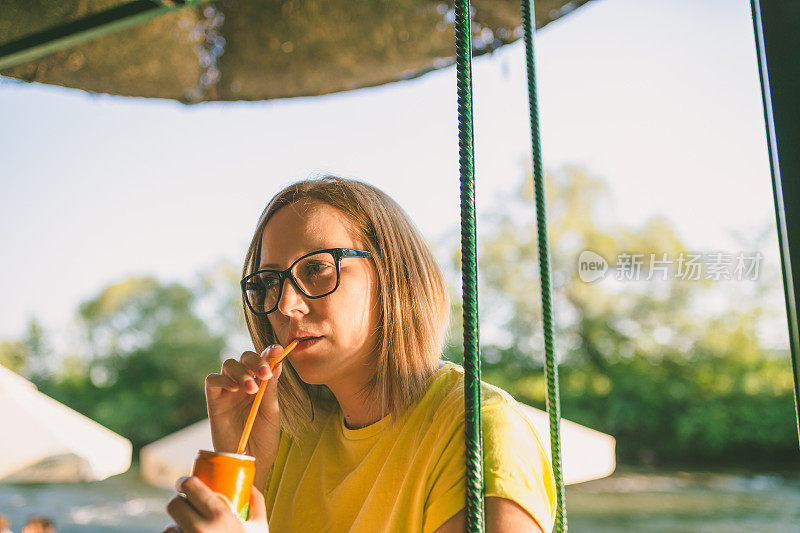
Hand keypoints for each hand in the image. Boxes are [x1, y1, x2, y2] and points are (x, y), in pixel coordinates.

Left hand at [164, 475, 268, 532]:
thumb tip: (249, 486)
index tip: (186, 483)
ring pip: (169, 529)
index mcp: (220, 516)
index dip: (185, 482)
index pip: (190, 486)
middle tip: (187, 506)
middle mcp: (199, 530)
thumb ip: (257, 504)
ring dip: (177, 528)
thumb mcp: (260, 529)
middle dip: (179, 504)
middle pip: (174, 504)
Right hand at [205, 345, 284, 486]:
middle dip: (255, 360)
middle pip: (244, 358)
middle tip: (264, 374)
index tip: (277, 350)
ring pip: (228, 364)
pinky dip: (222, 379)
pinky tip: (234, 389)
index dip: (268, 352)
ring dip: (241, 372)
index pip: (263, 360)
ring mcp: (228, 391)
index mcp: (261, 383)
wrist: (250, 461)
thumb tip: (277, 362)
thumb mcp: (272, 411)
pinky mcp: (214, 401)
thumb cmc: (264, 438)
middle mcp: (244, 383)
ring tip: (251, 389)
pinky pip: (212, 380)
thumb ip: (271, 388)